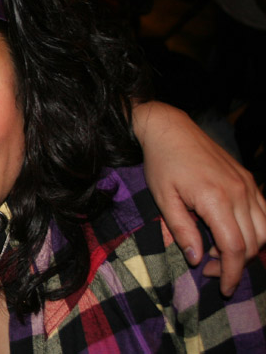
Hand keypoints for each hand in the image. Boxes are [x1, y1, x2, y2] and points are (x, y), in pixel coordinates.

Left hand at [133, 101, 265, 295]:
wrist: (170, 128)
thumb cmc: (162, 163)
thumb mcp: (164, 198)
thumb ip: (181, 230)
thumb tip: (197, 260)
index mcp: (216, 199)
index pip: (236, 248)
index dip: (233, 273)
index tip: (224, 288)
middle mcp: (240, 192)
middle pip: (254, 243)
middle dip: (236, 264)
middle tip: (209, 268)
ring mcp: (248, 185)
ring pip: (265, 230)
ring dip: (249, 248)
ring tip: (220, 252)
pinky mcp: (248, 179)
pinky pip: (264, 212)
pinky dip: (255, 230)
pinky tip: (231, 233)